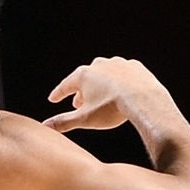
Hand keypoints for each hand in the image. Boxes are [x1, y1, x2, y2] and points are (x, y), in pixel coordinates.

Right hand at [44, 55, 178, 134]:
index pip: (65, 86)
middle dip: (80, 90)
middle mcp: (98, 65)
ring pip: (104, 73)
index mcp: (83, 75)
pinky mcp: (135, 66)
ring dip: (100, 83)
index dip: (58, 94)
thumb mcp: (85, 118)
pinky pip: (123, 72)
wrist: (144, 99)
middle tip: (78, 102)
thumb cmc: (112, 109)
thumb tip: (45, 126)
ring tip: (101, 94)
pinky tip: (122, 88)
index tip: (53, 99)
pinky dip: (120, 80)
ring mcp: (118, 63)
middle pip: (84, 78)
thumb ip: (63, 122)